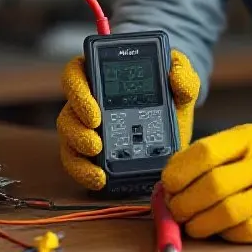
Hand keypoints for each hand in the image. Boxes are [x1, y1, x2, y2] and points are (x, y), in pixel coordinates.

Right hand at [56, 49, 201, 190]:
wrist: (176, 127)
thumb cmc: (171, 96)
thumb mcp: (181, 82)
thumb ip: (183, 74)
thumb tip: (175, 75)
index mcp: (103, 74)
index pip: (76, 73)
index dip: (77, 89)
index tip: (95, 110)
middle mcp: (88, 100)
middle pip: (69, 108)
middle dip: (77, 126)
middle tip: (96, 140)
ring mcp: (86, 127)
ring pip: (68, 136)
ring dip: (78, 148)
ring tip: (98, 156)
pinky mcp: (89, 152)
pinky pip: (76, 162)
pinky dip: (84, 171)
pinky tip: (99, 178)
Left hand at [161, 123, 251, 242]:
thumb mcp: (242, 150)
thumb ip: (208, 162)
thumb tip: (167, 185)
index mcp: (250, 137)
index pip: (205, 151)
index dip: (178, 171)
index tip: (167, 185)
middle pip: (213, 185)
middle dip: (185, 202)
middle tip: (175, 210)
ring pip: (227, 211)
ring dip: (200, 223)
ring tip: (191, 224)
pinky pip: (245, 231)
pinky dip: (224, 233)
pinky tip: (218, 230)